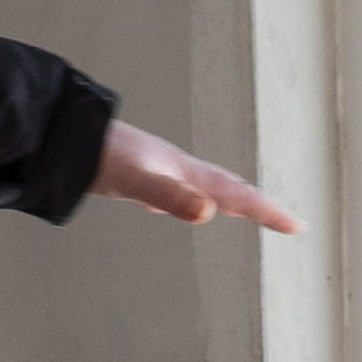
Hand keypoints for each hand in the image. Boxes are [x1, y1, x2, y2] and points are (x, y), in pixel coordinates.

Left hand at [94, 120, 301, 234]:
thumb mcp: (135, 180)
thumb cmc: (98, 157)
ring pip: (208, 186)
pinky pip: (184, 189)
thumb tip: (208, 213)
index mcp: (185, 171)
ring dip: (232, 198)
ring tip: (247, 209)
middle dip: (259, 205)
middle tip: (286, 222)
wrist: (63, 134)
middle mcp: (179, 168)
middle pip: (230, 187)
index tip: (298, 226)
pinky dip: (199, 198)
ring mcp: (162, 170)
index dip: (268, 212)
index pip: (237, 194)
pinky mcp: (143, 174)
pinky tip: (187, 202)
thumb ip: (170, 197)